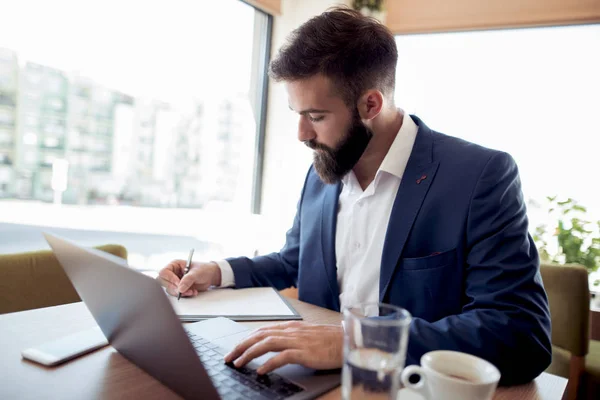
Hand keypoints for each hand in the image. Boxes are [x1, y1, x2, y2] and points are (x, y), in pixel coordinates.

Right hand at [157, 260, 221, 296]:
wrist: (211, 276)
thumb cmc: (204, 269)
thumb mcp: (197, 273)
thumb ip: (188, 279)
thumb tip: (180, 289)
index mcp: (174, 265)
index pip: (164, 272)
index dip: (170, 279)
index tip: (179, 283)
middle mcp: (172, 273)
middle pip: (163, 282)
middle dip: (174, 288)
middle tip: (183, 291)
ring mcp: (175, 282)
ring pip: (170, 290)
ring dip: (181, 293)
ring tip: (192, 291)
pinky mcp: (179, 288)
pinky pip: (176, 294)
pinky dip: (184, 295)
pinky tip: (193, 292)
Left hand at [224, 321, 343, 374]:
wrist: (349, 341)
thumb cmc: (330, 341)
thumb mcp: (307, 336)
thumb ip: (292, 338)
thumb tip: (276, 346)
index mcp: (291, 327)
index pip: (262, 330)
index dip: (246, 339)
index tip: (234, 349)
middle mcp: (291, 331)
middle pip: (259, 336)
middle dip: (241, 346)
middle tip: (228, 357)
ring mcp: (297, 340)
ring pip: (266, 344)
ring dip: (249, 354)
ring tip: (238, 364)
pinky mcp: (304, 352)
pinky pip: (282, 357)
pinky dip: (269, 364)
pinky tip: (260, 371)